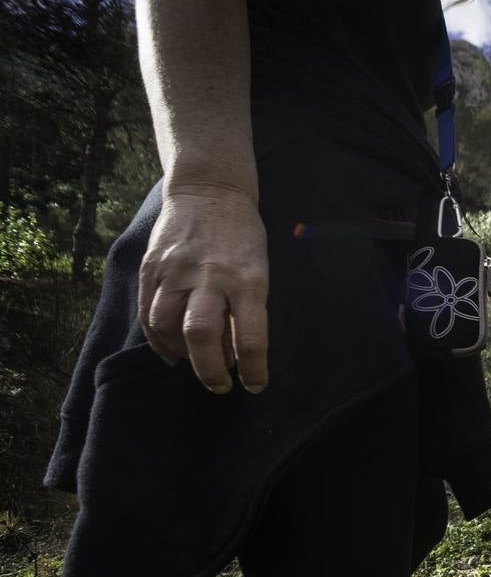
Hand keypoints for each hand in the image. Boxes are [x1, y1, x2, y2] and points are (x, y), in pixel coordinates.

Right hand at [138, 186, 268, 393]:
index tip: (254, 385)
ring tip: (194, 361)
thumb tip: (232, 354)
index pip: (250, 338)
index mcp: (247, 280)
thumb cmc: (242, 237)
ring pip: (166, 326)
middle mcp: (210, 276)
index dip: (253, 371)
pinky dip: (157, 339)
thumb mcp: (258, 270)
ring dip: (180, 354)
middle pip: (200, 335)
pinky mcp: (151, 267)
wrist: (209, 191)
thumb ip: (245, 310)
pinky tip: (170, 349)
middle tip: (220, 385)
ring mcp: (176, 271)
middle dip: (210, 371)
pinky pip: (146, 313)